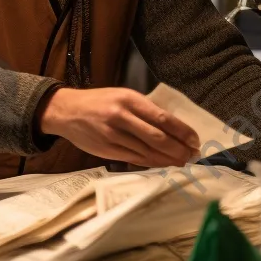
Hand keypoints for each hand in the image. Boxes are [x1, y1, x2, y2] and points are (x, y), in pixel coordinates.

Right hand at [37, 87, 200, 168]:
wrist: (66, 111)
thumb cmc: (99, 102)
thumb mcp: (122, 96)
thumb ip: (144, 109)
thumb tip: (172, 126)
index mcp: (129, 99)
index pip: (162, 117)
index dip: (182, 131)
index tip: (195, 139)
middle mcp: (122, 117)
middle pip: (157, 137)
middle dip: (179, 148)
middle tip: (192, 154)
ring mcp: (113, 135)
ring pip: (148, 152)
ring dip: (168, 159)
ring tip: (182, 161)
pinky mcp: (107, 150)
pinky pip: (135, 159)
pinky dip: (152, 163)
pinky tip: (163, 164)